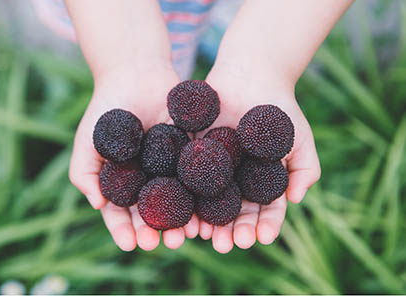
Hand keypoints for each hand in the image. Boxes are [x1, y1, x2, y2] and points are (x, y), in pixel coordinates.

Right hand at [69, 64, 199, 250]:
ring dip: (182, 220)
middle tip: (162, 244)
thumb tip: (98, 206)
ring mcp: (171, 168)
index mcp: (124, 182)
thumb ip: (85, 173)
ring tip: (186, 234)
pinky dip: (201, 194)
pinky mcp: (192, 153)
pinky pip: (197, 177)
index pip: (122, 213)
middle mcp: (148, 179)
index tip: (130, 244)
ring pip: (178, 201)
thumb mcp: (88, 141)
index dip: (125, 230)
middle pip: (153, 212)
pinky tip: (205, 207)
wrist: (136, 74)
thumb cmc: (106, 108)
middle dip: (156, 231)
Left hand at [196, 67, 320, 252]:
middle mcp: (235, 181)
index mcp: (260, 183)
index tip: (261, 238)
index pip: (263, 211)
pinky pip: (186, 177)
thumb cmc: (281, 108)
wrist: (251, 76)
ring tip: (202, 236)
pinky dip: (183, 193)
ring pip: (207, 201)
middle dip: (230, 231)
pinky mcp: (191, 154)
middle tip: (225, 245)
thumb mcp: (300, 139)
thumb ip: (304, 169)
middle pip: (232, 212)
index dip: (263, 226)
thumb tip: (296, 199)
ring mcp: (212, 169)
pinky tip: (182, 207)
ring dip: (204, 221)